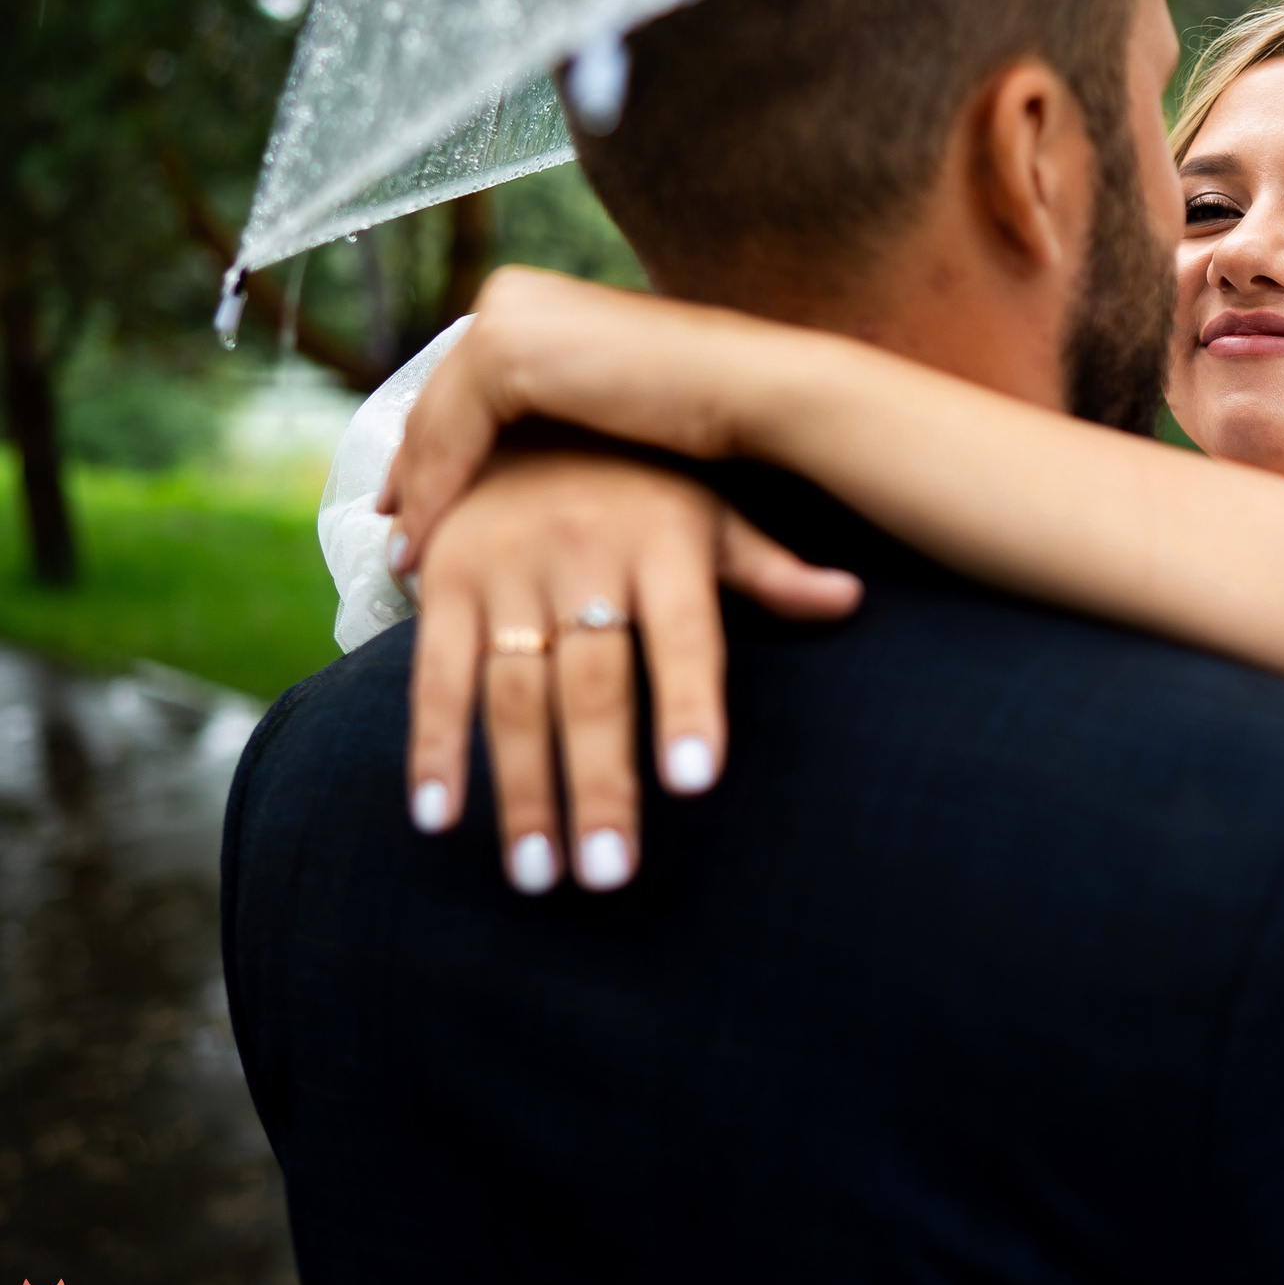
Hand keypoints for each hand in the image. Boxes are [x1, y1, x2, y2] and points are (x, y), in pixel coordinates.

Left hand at [381, 267, 805, 575]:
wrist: (750, 392)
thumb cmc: (705, 409)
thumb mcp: (612, 405)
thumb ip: (563, 412)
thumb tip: (528, 460)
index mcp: (535, 301)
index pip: (463, 382)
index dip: (435, 447)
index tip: (416, 503)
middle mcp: (512, 296)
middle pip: (441, 399)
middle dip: (415, 471)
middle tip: (397, 533)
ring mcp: (506, 318)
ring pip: (437, 419)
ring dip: (418, 492)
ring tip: (409, 555)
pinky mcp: (507, 352)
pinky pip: (449, 436)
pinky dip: (435, 493)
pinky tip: (431, 544)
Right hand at [407, 448, 861, 891]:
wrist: (525, 409)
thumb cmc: (645, 485)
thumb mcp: (712, 514)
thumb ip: (770, 568)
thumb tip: (849, 599)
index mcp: (661, 542)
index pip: (683, 635)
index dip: (689, 705)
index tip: (694, 784)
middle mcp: (581, 555)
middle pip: (591, 685)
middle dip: (599, 783)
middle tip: (611, 874)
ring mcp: (506, 569)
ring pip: (513, 694)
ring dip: (523, 790)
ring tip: (540, 875)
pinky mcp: (445, 582)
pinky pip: (434, 674)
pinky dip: (433, 747)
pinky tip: (437, 820)